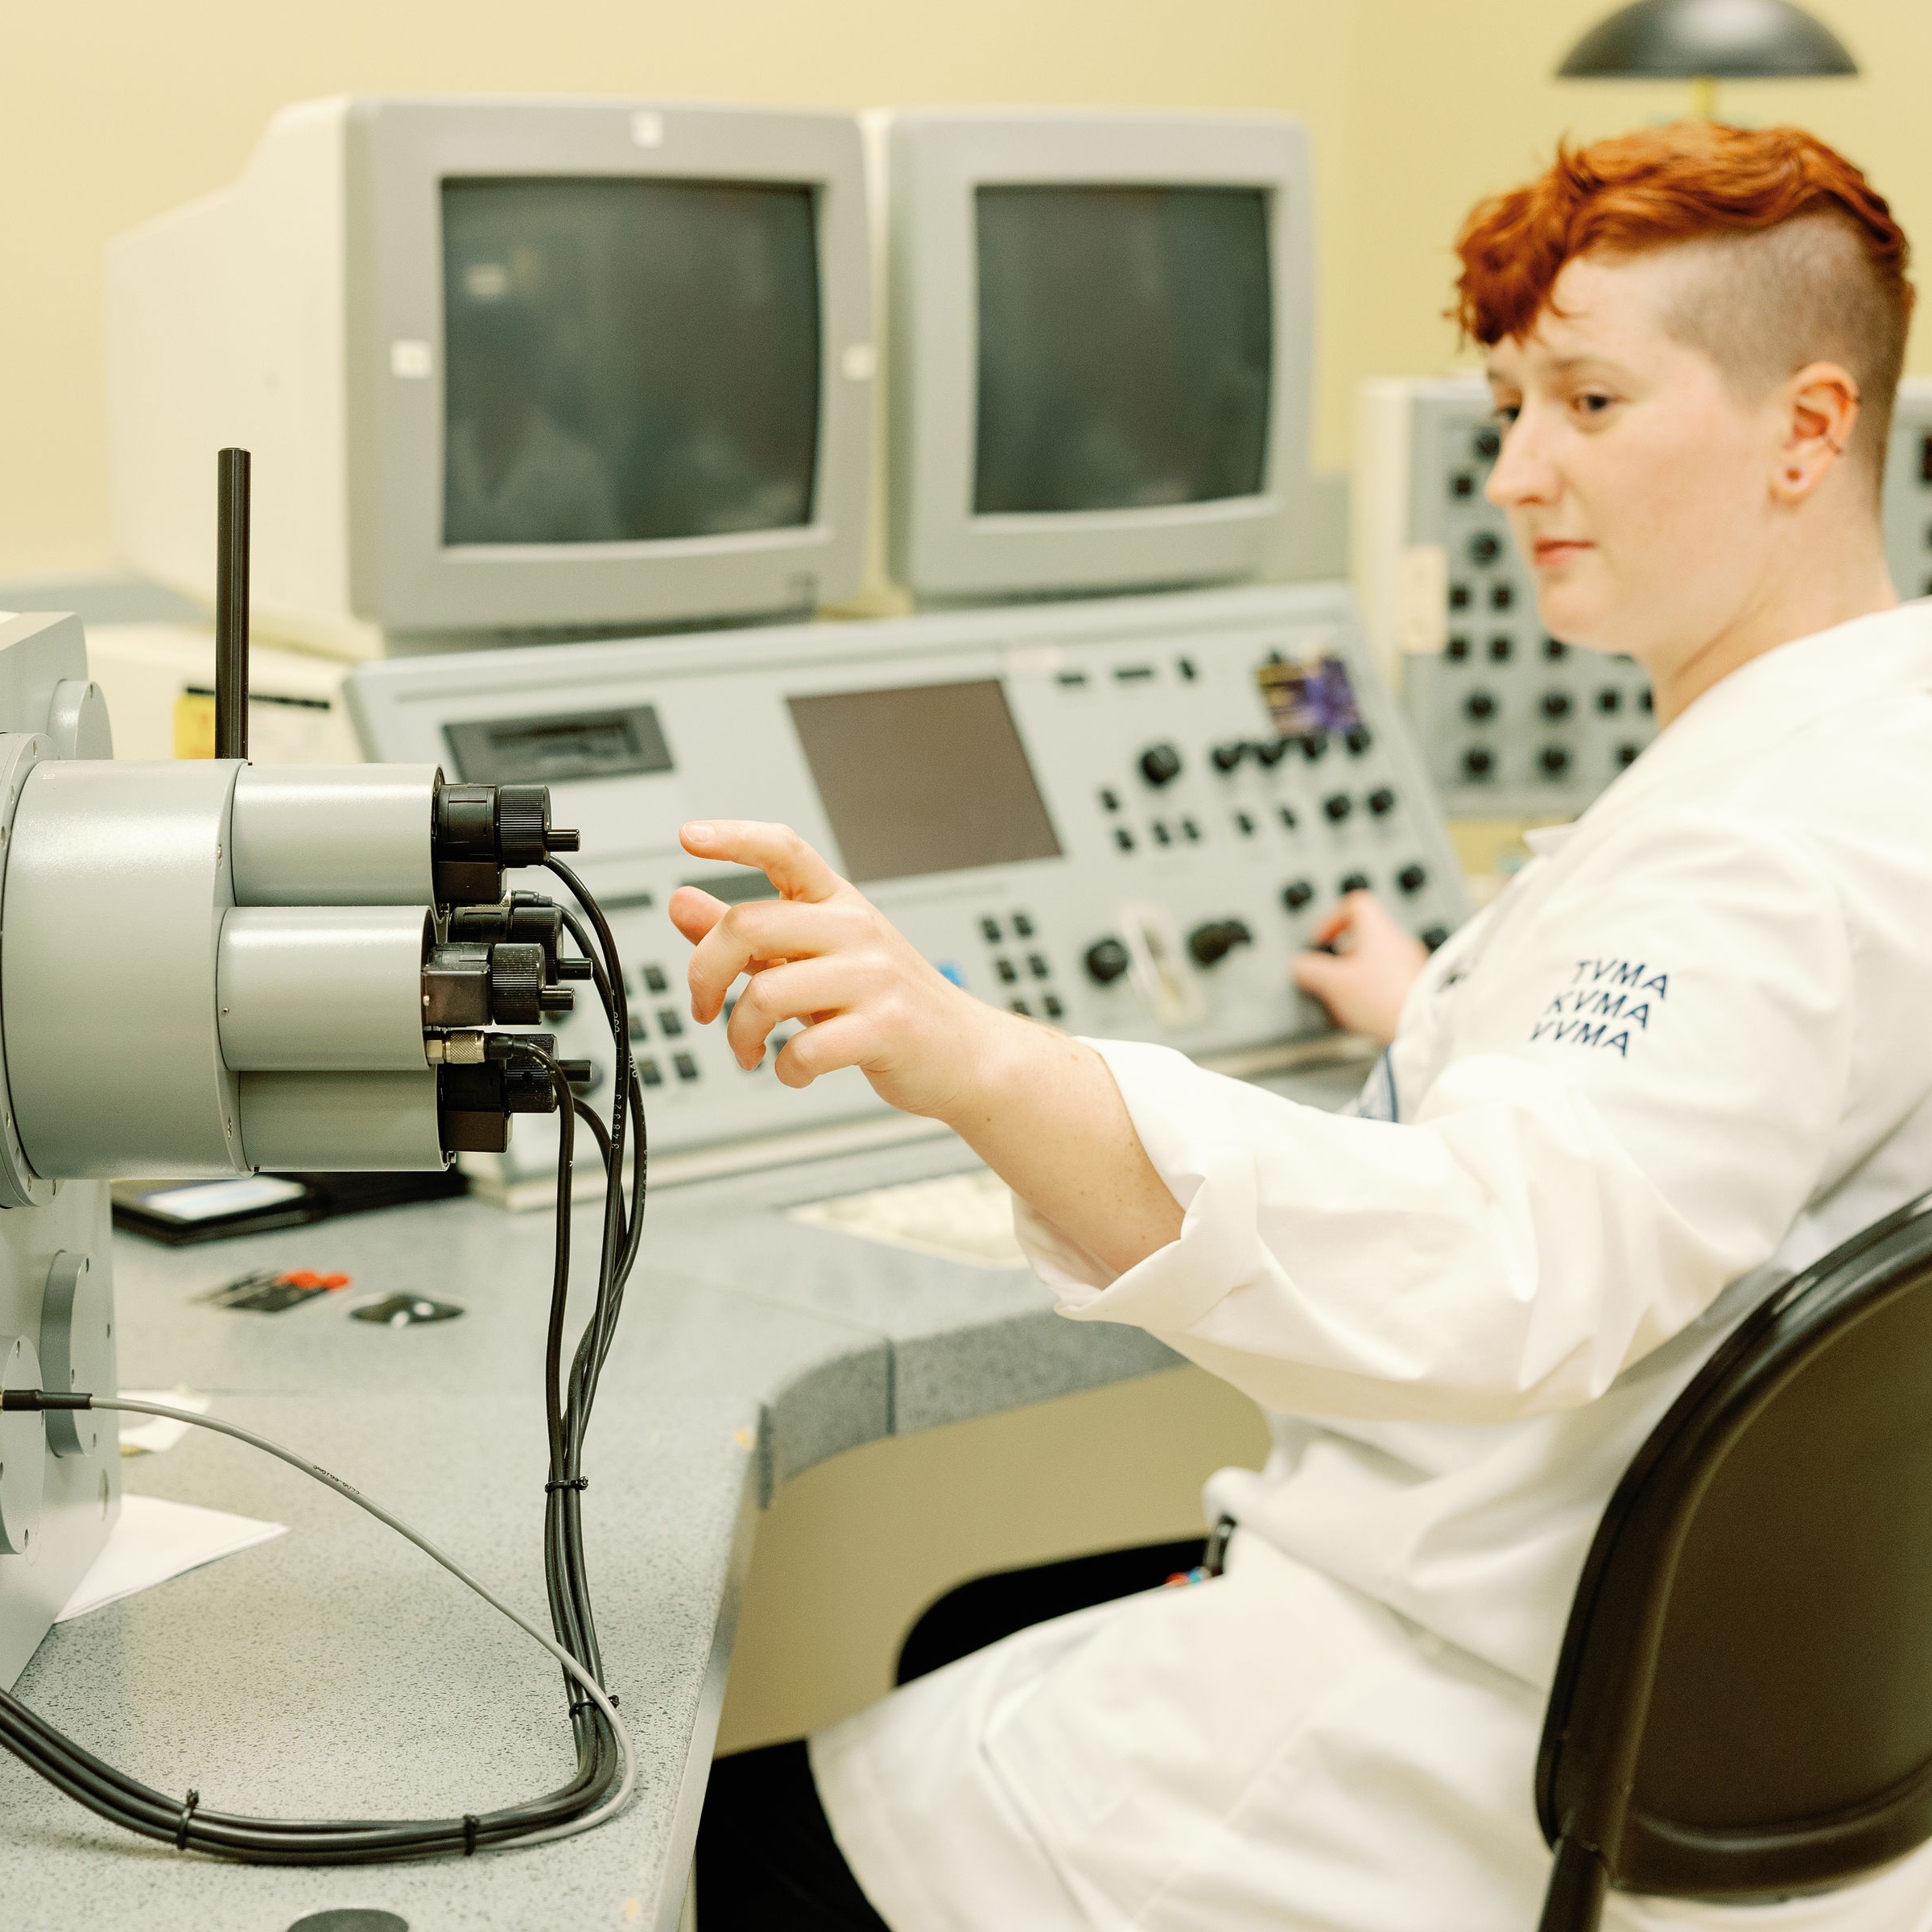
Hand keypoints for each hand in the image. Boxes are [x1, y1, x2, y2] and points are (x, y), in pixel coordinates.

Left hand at [667, 819, 1019, 1118]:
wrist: (965, 1054)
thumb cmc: (885, 1004)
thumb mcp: (815, 960)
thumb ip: (749, 935)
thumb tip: (681, 902)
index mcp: (838, 903)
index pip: (784, 849)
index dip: (733, 837)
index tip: (688, 837)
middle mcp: (856, 929)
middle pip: (748, 926)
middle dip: (705, 975)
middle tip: (704, 1008)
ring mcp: (874, 977)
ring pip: (766, 994)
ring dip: (740, 1035)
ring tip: (749, 1050)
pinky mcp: (884, 1028)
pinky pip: (803, 1049)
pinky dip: (784, 1069)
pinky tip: (794, 1070)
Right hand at [1291, 891, 1426, 1045]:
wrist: (1423, 1026)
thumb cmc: (1384, 998)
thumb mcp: (1334, 983)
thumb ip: (1311, 970)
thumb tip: (1299, 966)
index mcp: (1378, 929)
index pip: (1355, 904)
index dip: (1332, 918)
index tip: (1321, 940)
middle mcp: (1398, 940)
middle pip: (1365, 934)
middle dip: (1341, 955)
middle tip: (1330, 974)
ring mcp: (1411, 962)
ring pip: (1376, 958)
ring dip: (1356, 974)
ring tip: (1344, 997)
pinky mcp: (1418, 985)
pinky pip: (1389, 979)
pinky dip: (1372, 989)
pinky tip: (1364, 1011)